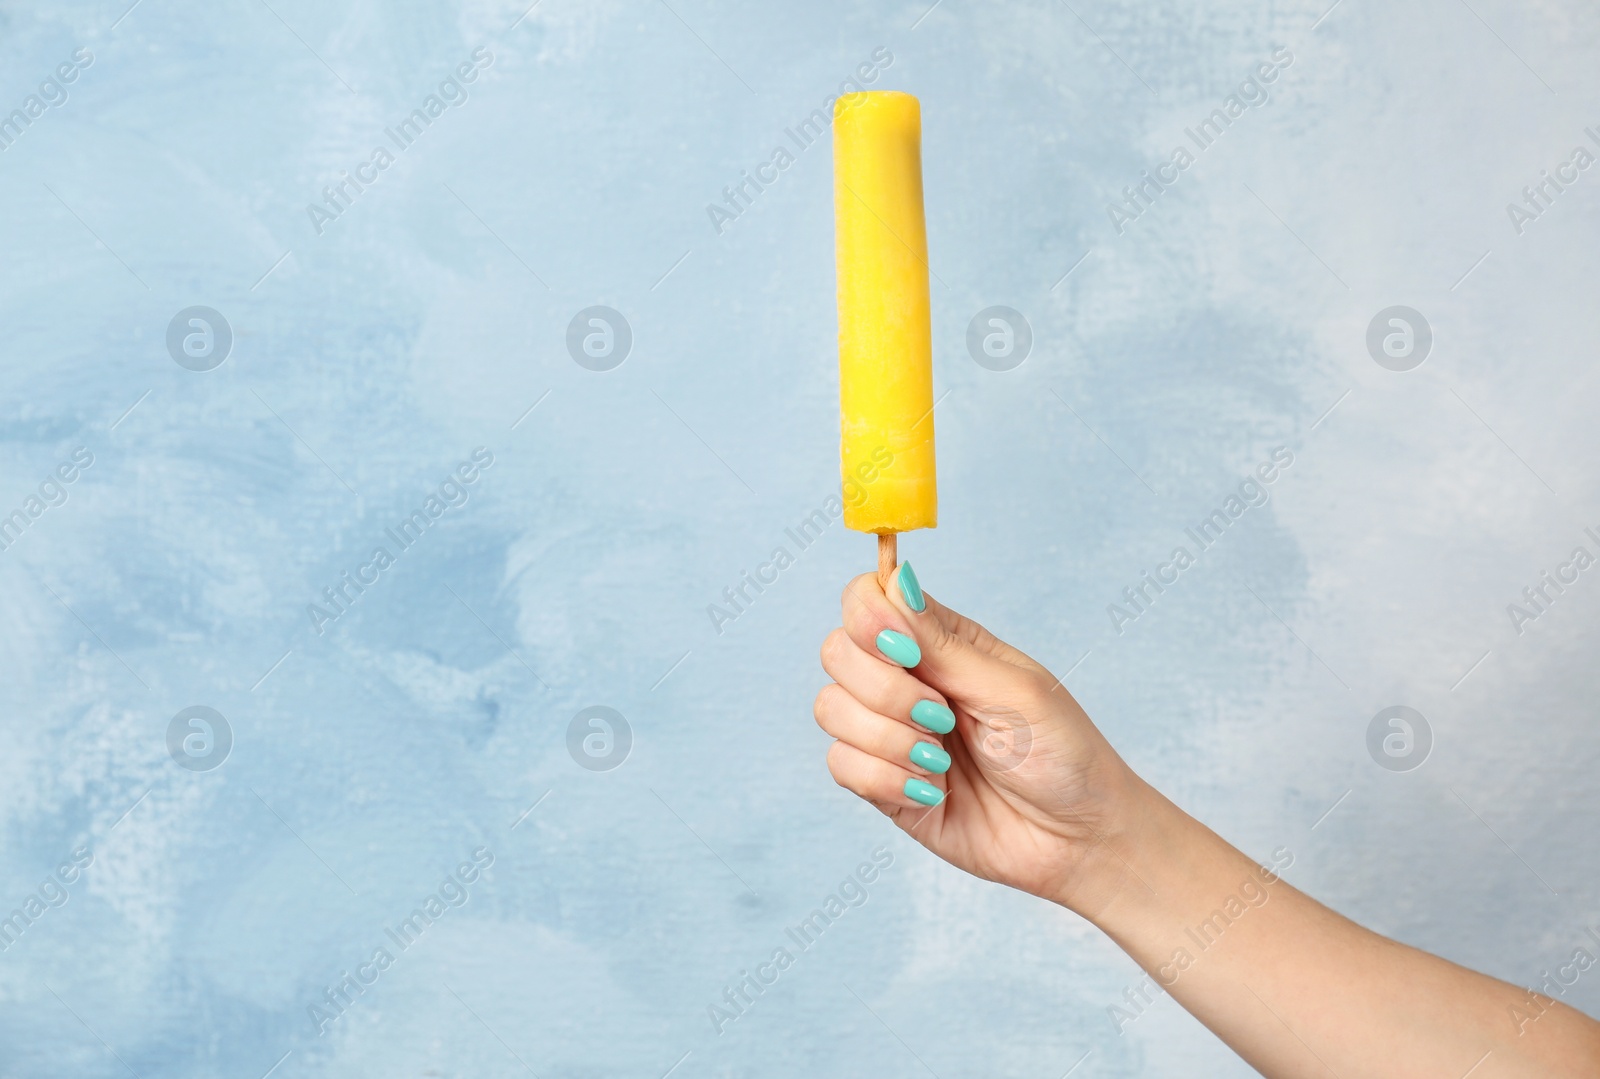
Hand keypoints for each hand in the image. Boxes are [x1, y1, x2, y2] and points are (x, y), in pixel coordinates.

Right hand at [814, 563, 1143, 914]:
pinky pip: (841, 765)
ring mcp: (891, 731)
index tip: (904, 652)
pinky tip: (930, 791)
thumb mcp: (1011, 691)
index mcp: (940, 642)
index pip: (867, 599)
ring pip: (831, 708)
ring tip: (941, 760)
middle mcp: (907, 679)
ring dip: (888, 738)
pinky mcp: (882, 783)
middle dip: (884, 689)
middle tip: (942, 717)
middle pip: (838, 651)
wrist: (1076, 841)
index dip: (867, 617)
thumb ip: (942, 643)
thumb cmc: (1062, 754)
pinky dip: (885, 779)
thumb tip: (896, 575)